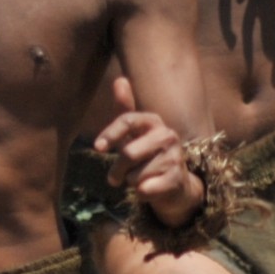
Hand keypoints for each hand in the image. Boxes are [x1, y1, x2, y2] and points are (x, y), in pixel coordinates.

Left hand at [93, 108, 202, 229]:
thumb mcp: (134, 134)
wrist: (176, 184)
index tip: (97, 147)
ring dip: (131, 182)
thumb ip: (124, 109)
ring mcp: (174, 158)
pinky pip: (144, 190)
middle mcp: (167, 136)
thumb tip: (120, 79)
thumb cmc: (148, 156)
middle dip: (117, 169)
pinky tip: (151, 189)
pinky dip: (141, 194)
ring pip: (134, 175)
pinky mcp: (176, 180)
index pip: (128, 120)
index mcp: (154, 122)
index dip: (110, 134)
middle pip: (128, 153)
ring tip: (142, 178)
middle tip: (115, 177)